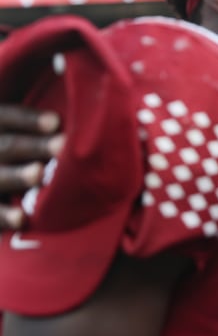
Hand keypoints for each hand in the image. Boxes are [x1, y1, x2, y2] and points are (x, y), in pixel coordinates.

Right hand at [0, 105, 63, 228]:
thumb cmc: (30, 152)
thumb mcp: (28, 135)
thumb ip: (48, 130)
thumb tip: (90, 117)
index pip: (8, 118)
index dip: (29, 120)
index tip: (55, 121)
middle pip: (8, 146)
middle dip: (35, 146)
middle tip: (61, 145)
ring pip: (0, 177)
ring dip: (18, 175)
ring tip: (38, 173)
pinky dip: (5, 216)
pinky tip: (21, 219)